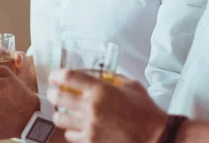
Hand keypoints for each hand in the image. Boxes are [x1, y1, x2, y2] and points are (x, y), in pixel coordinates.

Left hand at [47, 69, 166, 142]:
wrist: (154, 136)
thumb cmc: (144, 110)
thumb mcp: (129, 84)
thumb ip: (109, 77)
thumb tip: (93, 73)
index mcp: (100, 90)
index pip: (68, 77)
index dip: (57, 75)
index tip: (55, 76)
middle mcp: (91, 107)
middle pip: (57, 96)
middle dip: (54, 93)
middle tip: (56, 92)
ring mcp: (90, 126)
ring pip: (59, 118)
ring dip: (60, 112)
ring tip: (65, 110)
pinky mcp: (91, 141)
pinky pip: (70, 134)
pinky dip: (70, 129)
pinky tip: (77, 125)